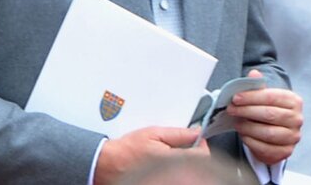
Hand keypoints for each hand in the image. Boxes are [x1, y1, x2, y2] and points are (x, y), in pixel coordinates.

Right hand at [94, 126, 208, 184]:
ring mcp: (166, 182)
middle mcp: (172, 176)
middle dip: (194, 156)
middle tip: (186, 148)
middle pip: (197, 168)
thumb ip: (178, 134)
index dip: (202, 145)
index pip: (202, 155)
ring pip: (188, 176)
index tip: (197, 140)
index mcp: (173, 160)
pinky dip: (176, 174)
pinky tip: (166, 168)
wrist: (108, 165)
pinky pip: (177, 179)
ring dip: (185, 166)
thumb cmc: (128, 150)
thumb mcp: (154, 133)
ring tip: (172, 158)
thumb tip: (196, 132)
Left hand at [226, 70, 302, 164]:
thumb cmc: (269, 109)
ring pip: (268, 133)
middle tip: (231, 109)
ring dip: (248, 127)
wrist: (277, 132)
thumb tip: (254, 74)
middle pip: (269, 114)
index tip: (235, 97)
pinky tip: (243, 135)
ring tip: (236, 122)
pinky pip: (266, 148)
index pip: (271, 97)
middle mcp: (296, 118)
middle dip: (247, 111)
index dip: (251, 97)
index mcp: (293, 100)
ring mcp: (293, 137)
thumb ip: (259, 85)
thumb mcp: (265, 96)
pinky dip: (252, 141)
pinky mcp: (286, 152)